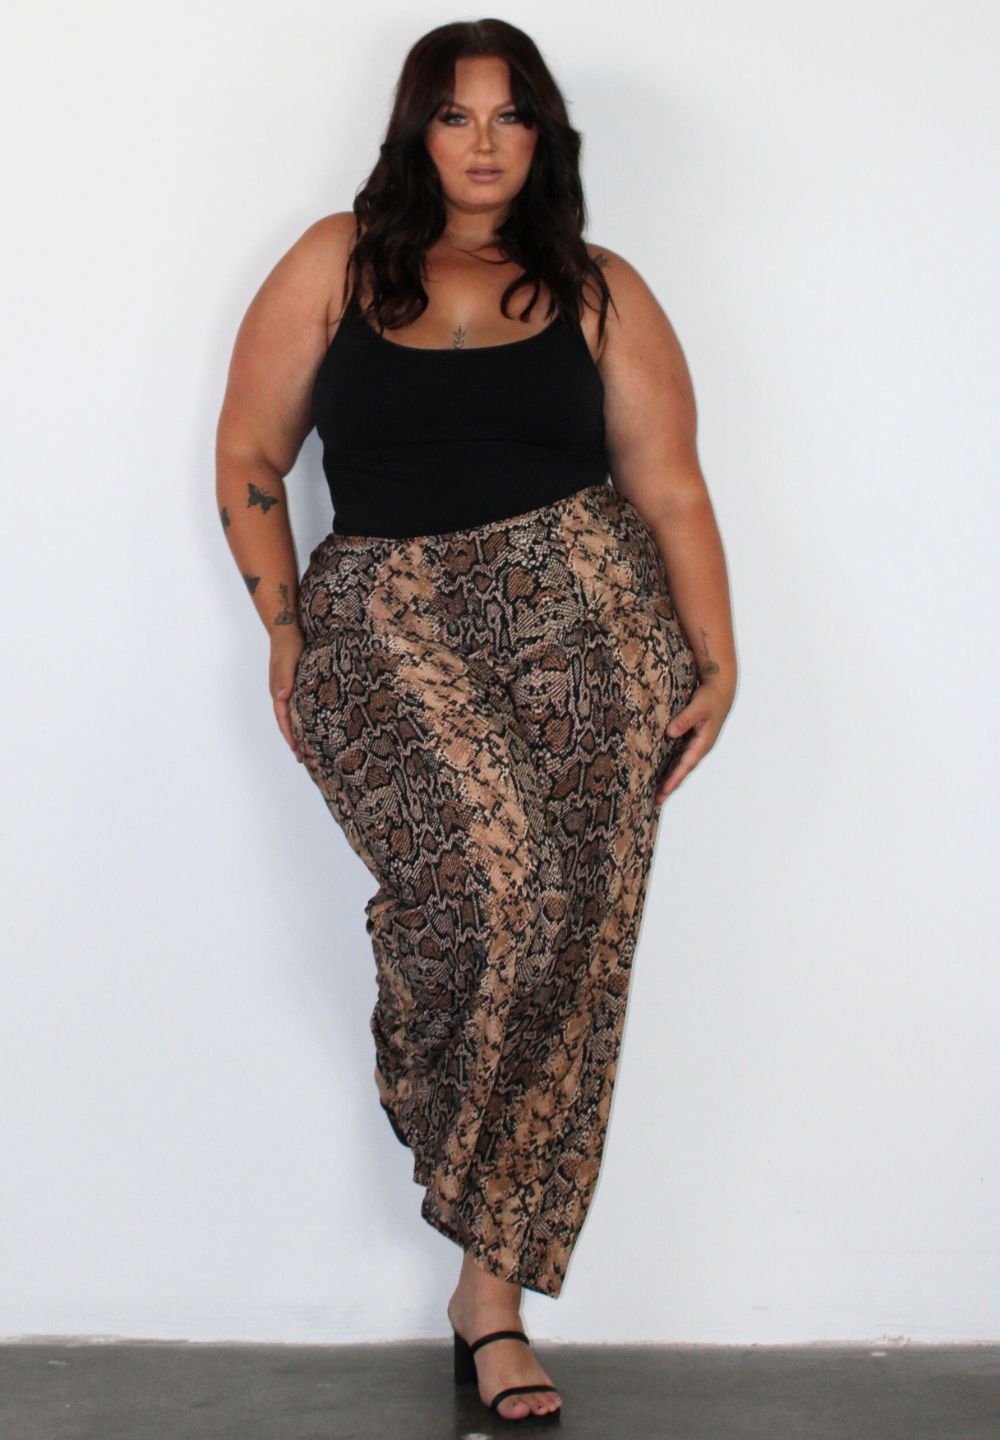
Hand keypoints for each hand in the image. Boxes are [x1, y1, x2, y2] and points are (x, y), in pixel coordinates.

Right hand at [269, 627, 304, 762]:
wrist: (287, 631)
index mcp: (278, 692)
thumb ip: (284, 678)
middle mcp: (281, 695)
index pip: (283, 720)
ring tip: (308, 749)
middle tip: (304, 759)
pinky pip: (298, 708)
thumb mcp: (287, 661)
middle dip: (294, 741)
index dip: (289, 736)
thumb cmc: (288, 646)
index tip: (297, 751)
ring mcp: (288, 691)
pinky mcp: (295, 686)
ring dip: (298, 733)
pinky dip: (303, 720)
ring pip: (292, 717)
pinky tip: (312, 725)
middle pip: (286, 723)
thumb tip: (282, 696)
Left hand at [654, 675, 733, 808]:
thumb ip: (684, 719)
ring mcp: (696, 745)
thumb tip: (670, 733)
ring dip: (670, 780)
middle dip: (670, 786)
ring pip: (681, 766)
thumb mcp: (698, 706)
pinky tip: (660, 773)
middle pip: (683, 771)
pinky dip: (671, 767)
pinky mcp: (691, 740)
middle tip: (656, 801)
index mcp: (703, 743)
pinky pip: (679, 757)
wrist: (720, 689)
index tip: (664, 792)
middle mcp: (700, 747)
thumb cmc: (710, 697)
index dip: (674, 779)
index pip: (686, 765)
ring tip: (657, 794)